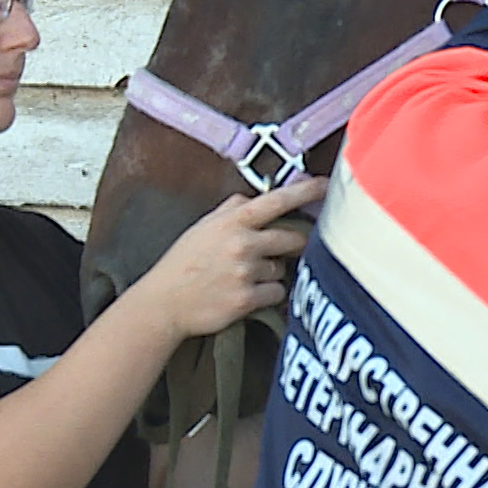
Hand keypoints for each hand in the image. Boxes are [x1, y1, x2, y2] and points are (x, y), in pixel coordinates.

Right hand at [130, 177, 326, 340]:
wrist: (163, 303)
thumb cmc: (182, 264)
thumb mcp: (202, 227)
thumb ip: (231, 210)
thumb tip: (254, 198)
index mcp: (231, 222)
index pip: (276, 200)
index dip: (304, 191)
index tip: (325, 184)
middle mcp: (241, 244)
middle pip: (293, 238)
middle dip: (294, 244)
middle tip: (280, 250)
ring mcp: (245, 272)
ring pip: (283, 268)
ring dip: (271, 273)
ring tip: (243, 277)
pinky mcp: (247, 299)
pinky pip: (277, 292)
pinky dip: (267, 294)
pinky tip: (245, 293)